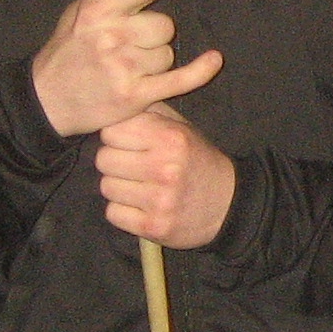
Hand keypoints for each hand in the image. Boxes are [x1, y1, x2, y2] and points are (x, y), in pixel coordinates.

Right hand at [30, 0, 222, 137]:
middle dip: (155, 32)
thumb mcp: (83, 5)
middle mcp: (111, 36)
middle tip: (130, 43)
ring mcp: (123, 68)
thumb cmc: (70, 46)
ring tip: (128, 66)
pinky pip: (181, 79)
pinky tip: (213, 59)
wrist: (47, 98)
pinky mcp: (135, 96)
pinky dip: (200, 70)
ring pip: (168, 52)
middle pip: (164, 25)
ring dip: (156, 58)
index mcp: (98, 9)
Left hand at [94, 103, 237, 247]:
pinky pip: (112, 213)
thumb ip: (150, 113)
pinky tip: (140, 206)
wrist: (229, 204)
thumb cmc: (197, 161)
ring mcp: (160, 200)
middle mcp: (165, 168)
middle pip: (104, 159)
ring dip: (118, 187)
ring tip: (139, 186)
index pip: (111, 131)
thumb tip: (114, 104)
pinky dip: (123, 211)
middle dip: (115, 162)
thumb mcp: (182, 129)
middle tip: (133, 167)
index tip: (129, 143)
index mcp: (171, 138)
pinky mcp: (153, 227)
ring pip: (106, 187)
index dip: (117, 137)